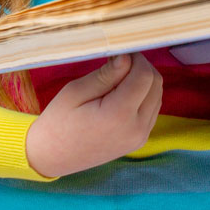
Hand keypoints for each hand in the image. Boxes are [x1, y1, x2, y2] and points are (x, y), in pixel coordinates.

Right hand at [25, 53, 163, 177]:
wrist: (52, 157)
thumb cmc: (58, 121)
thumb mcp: (76, 91)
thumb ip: (106, 74)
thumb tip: (127, 56)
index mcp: (119, 115)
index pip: (144, 75)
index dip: (136, 58)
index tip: (119, 52)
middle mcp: (136, 128)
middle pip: (156, 84)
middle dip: (141, 67)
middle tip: (117, 62)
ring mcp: (140, 137)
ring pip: (157, 95)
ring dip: (143, 81)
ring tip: (117, 78)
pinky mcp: (139, 140)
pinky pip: (152, 109)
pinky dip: (143, 95)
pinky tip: (122, 93)